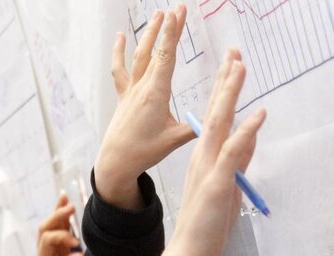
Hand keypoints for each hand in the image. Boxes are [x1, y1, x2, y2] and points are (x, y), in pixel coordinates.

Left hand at [34, 193, 82, 255]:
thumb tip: (76, 252)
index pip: (47, 241)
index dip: (62, 238)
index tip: (76, 245)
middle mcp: (42, 255)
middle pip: (45, 229)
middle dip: (57, 217)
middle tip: (71, 207)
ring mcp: (48, 252)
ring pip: (49, 227)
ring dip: (57, 213)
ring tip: (65, 197)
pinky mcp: (56, 250)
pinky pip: (57, 231)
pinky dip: (62, 218)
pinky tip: (66, 204)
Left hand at [94, 5, 196, 208]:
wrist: (116, 162)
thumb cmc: (144, 152)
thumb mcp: (175, 140)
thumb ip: (196, 127)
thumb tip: (217, 118)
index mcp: (155, 94)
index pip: (166, 57)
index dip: (172, 34)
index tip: (178, 14)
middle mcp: (141, 87)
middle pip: (154, 51)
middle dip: (166, 28)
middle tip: (176, 8)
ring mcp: (130, 90)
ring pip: (138, 56)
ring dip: (147, 34)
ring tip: (156, 14)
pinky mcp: (123, 96)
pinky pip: (120, 70)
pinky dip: (119, 52)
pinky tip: (120, 37)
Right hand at [162, 49, 266, 255]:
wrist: (188, 250)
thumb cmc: (206, 224)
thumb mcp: (227, 186)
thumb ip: (238, 161)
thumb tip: (249, 137)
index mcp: (204, 157)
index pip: (215, 116)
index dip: (224, 89)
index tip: (231, 65)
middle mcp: (203, 156)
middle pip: (216, 111)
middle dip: (226, 80)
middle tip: (233, 52)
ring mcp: (209, 167)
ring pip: (221, 122)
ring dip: (230, 94)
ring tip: (239, 67)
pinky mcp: (217, 181)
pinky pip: (232, 151)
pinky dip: (246, 131)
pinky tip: (258, 114)